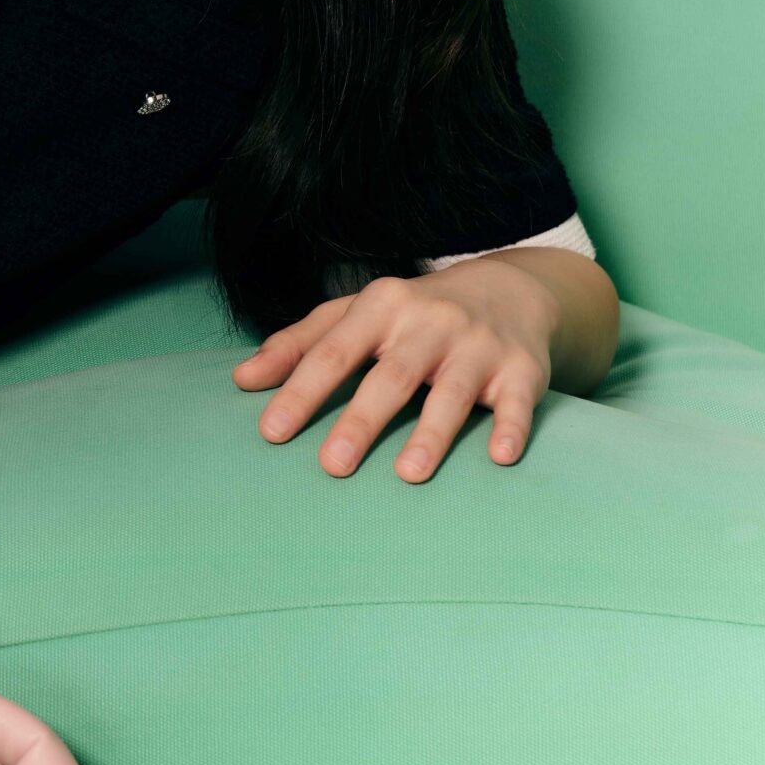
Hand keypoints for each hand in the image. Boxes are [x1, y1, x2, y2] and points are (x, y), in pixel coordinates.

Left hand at [230, 258, 561, 481]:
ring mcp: (479, 345)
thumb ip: (299, 344)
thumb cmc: (412, 313)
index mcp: (382, 305)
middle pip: (392, 375)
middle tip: (332, 465)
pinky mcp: (522, 369)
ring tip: (409, 474)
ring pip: (452, 392)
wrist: (509, 290)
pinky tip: (498, 456)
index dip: (302, 391)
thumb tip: (242, 379)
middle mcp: (430, 322)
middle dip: (362, 420)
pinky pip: (518, 402)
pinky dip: (511, 427)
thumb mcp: (355, 314)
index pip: (335, 351)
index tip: (272, 431)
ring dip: (432, 433)